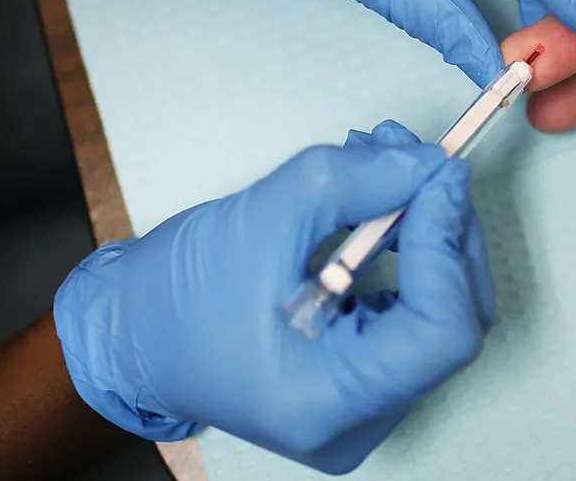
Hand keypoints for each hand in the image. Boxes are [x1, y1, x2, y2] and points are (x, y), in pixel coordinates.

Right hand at [52, 122, 494, 474]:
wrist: (124, 335)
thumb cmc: (170, 296)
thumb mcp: (260, 218)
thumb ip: (351, 183)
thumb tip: (425, 164)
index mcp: (327, 401)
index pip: (441, 331)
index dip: (448, 245)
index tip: (437, 175)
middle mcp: (356, 419)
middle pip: (451, 319)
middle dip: (442, 229)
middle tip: (416, 157)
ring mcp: (361, 404)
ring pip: (437, 310)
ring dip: (424, 228)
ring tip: (386, 160)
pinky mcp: (358, 377)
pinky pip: (408, 310)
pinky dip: (405, 249)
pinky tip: (377, 198)